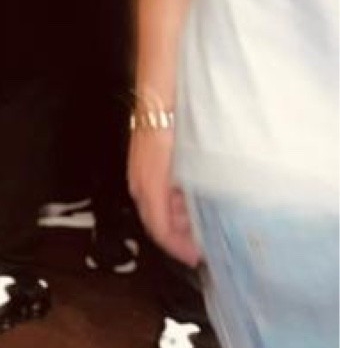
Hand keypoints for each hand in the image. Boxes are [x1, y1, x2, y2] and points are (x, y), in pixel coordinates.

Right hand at [128, 127, 200, 266]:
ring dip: (181, 218)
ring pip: (160, 206)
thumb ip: (189, 197)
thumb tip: (202, 220)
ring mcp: (142, 170)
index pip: (160, 231)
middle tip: (205, 243)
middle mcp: (140, 182)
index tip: (196, 258)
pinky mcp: (148, 160)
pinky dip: (177, 199)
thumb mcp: (185, 164)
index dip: (179, 249)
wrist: (160, 89)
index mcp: (148, 188)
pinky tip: (195, 194)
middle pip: (158, 221)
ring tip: (205, 221)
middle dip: (182, 236)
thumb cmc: (171, 122)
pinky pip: (160, 189)